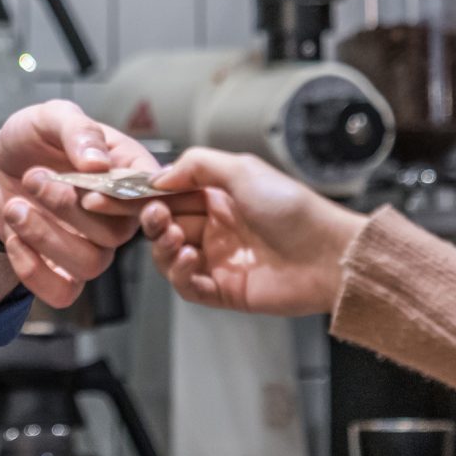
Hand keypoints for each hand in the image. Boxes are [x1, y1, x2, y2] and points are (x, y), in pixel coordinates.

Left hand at [0, 100, 178, 309]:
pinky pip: (62, 292)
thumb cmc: (32, 140)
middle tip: (34, 178)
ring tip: (15, 207)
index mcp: (127, 172)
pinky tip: (14, 237)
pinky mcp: (63, 271)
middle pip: (118, 234)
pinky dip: (33, 270)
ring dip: (46, 237)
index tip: (87, 188)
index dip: (124, 199)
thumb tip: (97, 162)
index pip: (151, 195)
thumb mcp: (50, 117)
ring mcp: (92, 246)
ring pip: (91, 265)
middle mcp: (118, 215)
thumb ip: (77, 130)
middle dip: (68, 209)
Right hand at [135, 147, 360, 317]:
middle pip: (165, 227)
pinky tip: (191, 260)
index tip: (126, 194)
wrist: (328, 254)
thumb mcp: (243, 170)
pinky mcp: (225, 290)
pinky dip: (181, 275)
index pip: (170, 196)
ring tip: (176, 240)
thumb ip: (197, 166)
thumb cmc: (294, 210)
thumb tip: (159, 176)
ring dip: (164, 249)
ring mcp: (220, 260)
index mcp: (219, 198)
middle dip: (153, 221)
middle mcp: (216, 229)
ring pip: (170, 258)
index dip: (147, 196)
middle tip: (156, 216)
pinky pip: (188, 287)